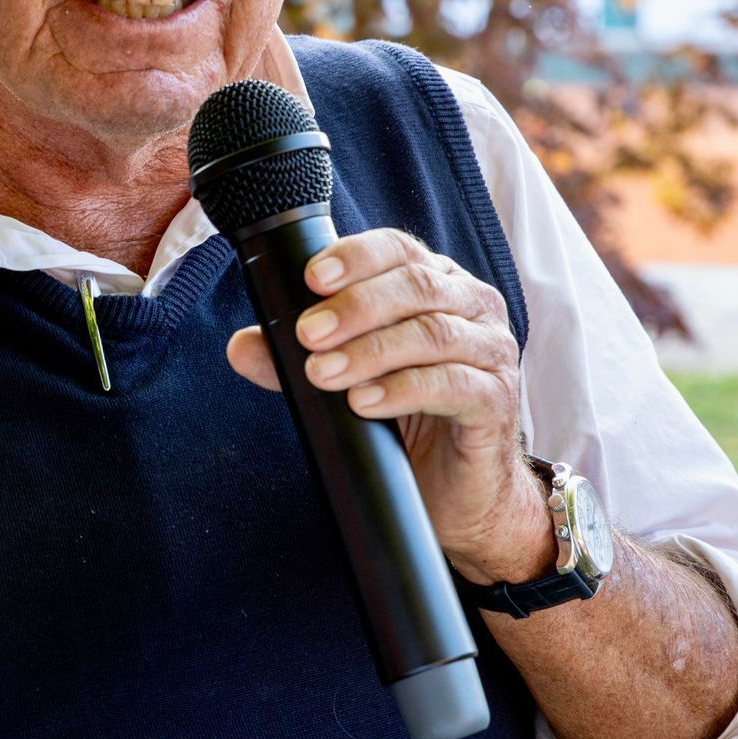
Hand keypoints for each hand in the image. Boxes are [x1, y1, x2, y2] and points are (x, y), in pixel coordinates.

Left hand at [226, 227, 552, 584]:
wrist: (457, 489)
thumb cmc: (407, 418)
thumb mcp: (347, 378)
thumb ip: (296, 358)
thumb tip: (242, 346)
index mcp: (437, 283)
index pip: (398, 249)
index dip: (356, 257)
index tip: (311, 278)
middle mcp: (471, 306)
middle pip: (417, 286)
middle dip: (355, 307)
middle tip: (307, 334)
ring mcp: (491, 351)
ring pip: (433, 334)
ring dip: (370, 351)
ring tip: (323, 373)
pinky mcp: (495, 399)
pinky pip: (452, 384)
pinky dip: (402, 390)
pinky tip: (364, 402)